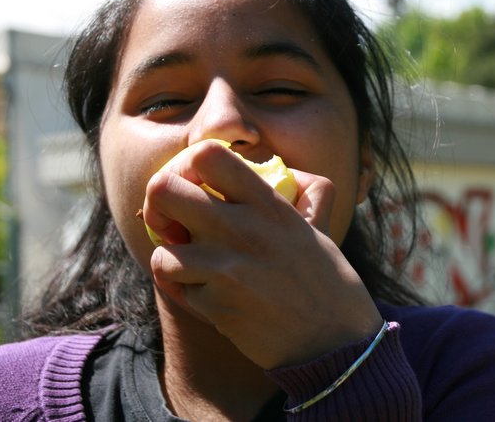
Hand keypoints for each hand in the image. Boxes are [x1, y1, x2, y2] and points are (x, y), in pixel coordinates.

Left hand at [143, 140, 382, 368]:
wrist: (336, 339)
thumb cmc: (326, 280)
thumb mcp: (316, 227)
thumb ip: (303, 194)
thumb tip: (289, 173)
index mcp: (267, 203)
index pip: (206, 155)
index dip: (186, 166)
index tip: (194, 187)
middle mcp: (243, 229)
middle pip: (162, 191)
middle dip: (158, 207)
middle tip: (174, 225)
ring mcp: (227, 268)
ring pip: (161, 252)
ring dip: (173, 263)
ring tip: (194, 269)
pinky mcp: (217, 306)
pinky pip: (177, 293)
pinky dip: (187, 295)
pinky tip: (209, 296)